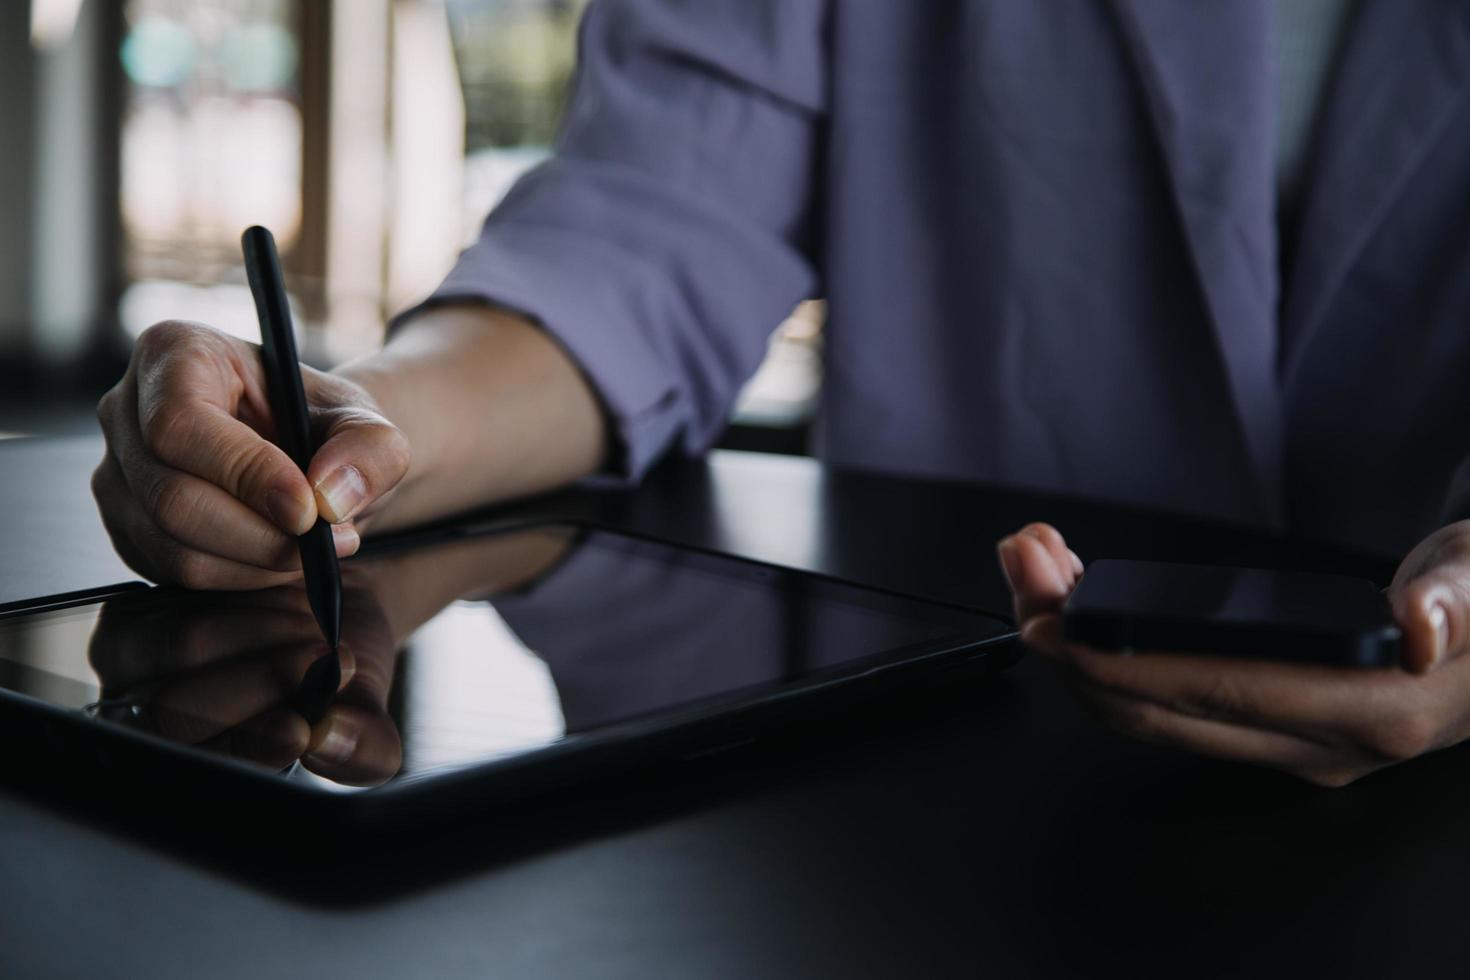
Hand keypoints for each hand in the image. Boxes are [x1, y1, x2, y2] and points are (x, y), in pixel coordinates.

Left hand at [89, 572, 403, 784]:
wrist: (331, 603)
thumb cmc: (339, 667)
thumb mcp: (369, 713)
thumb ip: (365, 747)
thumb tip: (329, 740)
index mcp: (205, 767)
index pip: (208, 765)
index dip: (252, 745)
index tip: (302, 726)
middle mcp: (150, 728)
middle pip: (176, 708)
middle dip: (264, 679)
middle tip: (330, 656)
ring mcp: (129, 673)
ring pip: (180, 646)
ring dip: (263, 631)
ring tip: (317, 627)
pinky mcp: (129, 616)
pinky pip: (177, 602)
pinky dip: (242, 597)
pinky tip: (285, 596)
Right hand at [93, 321, 410, 588]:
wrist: (313, 456)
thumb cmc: (327, 425)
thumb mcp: (368, 424)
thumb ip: (369, 450)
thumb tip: (329, 496)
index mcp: (175, 353)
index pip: (181, 423)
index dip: (244, 473)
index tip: (307, 510)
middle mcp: (127, 409)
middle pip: (170, 496)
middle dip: (259, 535)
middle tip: (328, 540)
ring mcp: (118, 472)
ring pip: (171, 546)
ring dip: (256, 562)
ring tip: (316, 548)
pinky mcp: (128, 527)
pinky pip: (173, 573)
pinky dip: (239, 578)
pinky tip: (281, 557)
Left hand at [997, 521, 1469, 786]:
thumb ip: (1455, 604)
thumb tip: (1418, 629)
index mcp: (1366, 707)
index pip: (1213, 693)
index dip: (1120, 662)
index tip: (1053, 625)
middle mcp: (1315, 743)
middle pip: (1156, 708)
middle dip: (1071, 644)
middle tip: (1022, 569)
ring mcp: (1286, 743)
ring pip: (1148, 710)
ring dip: (1077, 647)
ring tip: (1035, 569)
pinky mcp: (1266, 726)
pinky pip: (1165, 702)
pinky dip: (1108, 654)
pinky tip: (1081, 602)